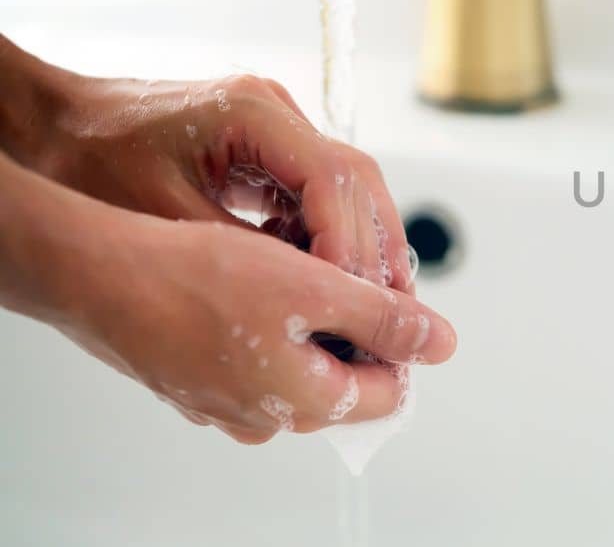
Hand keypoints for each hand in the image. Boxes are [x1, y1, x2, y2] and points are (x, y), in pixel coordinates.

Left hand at [35, 72, 413, 293]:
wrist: (46, 125)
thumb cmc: (87, 159)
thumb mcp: (165, 218)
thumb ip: (245, 254)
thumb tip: (311, 300)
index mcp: (254, 114)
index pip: (336, 179)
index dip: (352, 246)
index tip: (357, 301)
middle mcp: (276, 112)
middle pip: (357, 181)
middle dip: (375, 250)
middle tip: (391, 312)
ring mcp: (274, 129)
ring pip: (346, 189)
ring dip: (358, 247)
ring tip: (368, 307)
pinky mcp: (264, 150)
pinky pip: (314, 195)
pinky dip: (327, 239)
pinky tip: (326, 282)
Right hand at [53, 212, 456, 443]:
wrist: (100, 274)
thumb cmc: (201, 279)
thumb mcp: (316, 288)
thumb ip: (386, 320)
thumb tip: (441, 344)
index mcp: (307, 404)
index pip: (390, 390)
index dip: (401, 335)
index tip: (390, 289)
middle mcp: (268, 420)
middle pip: (344, 375)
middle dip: (352, 322)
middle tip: (338, 268)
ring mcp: (228, 406)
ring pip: (298, 360)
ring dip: (308, 316)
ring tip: (292, 264)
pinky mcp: (197, 381)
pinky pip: (255, 355)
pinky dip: (266, 320)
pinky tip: (252, 276)